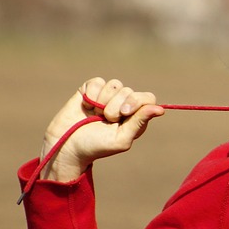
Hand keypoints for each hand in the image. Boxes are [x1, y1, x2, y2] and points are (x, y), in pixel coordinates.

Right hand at [39, 77, 164, 181]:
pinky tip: (86, 106)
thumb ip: (140, 122)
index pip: (147, 98)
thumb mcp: (121, 139)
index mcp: (135, 116)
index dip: (136, 102)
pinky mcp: (91, 89)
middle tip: (105, 120)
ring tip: (95, 115)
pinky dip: (91, 94)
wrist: (67, 145)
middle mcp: (124, 103)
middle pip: (129, 91)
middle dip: (115, 106)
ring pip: (115, 84)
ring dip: (103, 101)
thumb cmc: (96, 146)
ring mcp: (107, 95)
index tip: (123, 113)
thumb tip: (161, 109)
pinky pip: (98, 82)